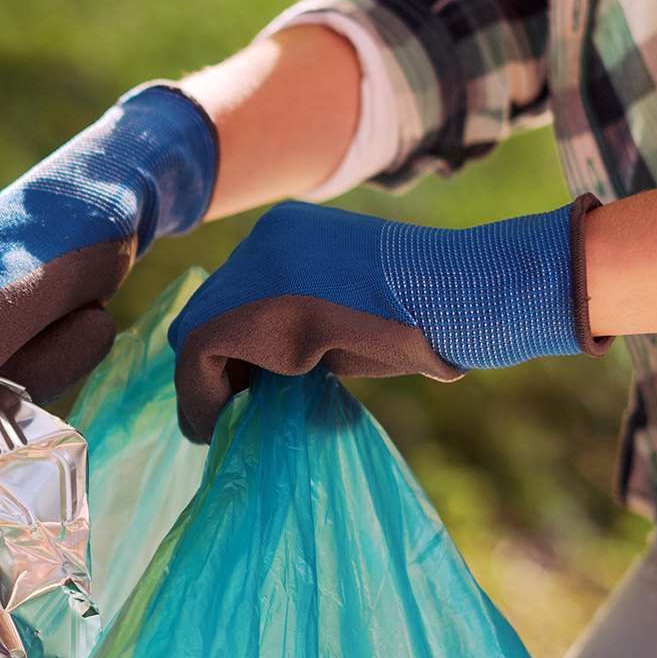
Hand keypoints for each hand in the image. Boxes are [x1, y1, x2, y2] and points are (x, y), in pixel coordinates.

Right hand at [0, 84, 218, 400]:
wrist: (118, 186)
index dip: (3, 379)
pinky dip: (61, 352)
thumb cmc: (79, 221)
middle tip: (82, 311)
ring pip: (4, 382)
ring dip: (57, 356)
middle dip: (39, 361)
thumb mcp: (38, 278)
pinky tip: (77, 314)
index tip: (54, 327)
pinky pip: (24, 369)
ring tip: (82, 306)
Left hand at [169, 196, 604, 440]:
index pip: (238, 286)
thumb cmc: (434, 312)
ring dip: (205, 382)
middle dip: (215, 360)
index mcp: (291, 231)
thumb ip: (312, 318)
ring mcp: (253, 269)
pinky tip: (215, 425)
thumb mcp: (357, 306)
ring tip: (215, 422)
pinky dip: (201, 396)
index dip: (235, 340)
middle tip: (229, 405)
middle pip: (210, 305)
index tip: (246, 383)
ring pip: (196, 330)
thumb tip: (270, 366)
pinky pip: (198, 357)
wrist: (461, 297)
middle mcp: (264, 239)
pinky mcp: (248, 311)